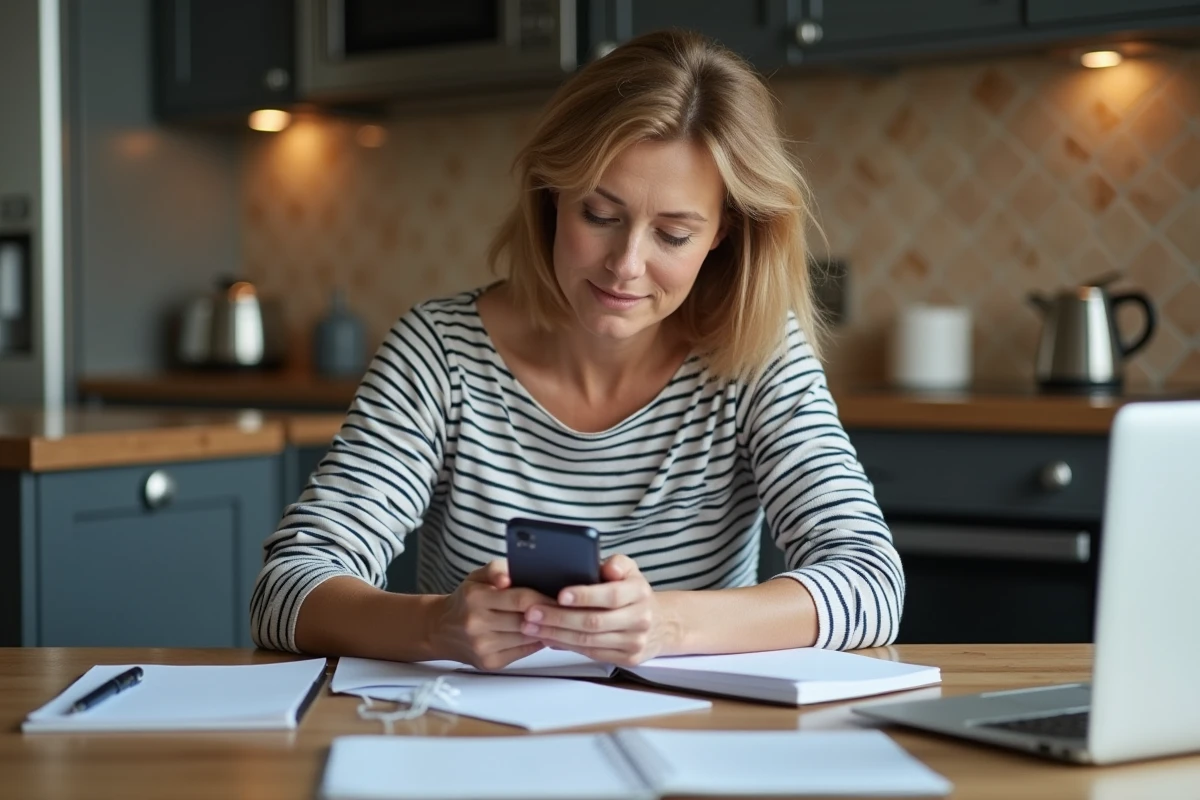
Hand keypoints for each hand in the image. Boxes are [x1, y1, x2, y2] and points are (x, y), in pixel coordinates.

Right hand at [430, 559, 553, 669]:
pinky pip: (523, 652)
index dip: (544, 598)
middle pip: (525, 620)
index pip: (519, 598)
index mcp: (475, 598)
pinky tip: (542, 633)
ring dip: (546, 630)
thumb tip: (508, 577)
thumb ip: (496, 569)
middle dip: (549, 615)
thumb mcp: (477, 576)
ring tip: (558, 621)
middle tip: (567, 609)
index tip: (562, 596)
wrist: (441, 629)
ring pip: (527, 638)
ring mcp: (482, 646)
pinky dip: (536, 643)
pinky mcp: (489, 662)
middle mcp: (476, 624)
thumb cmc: (466, 599)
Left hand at [521, 554, 677, 665]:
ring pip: (589, 641)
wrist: (660, 623)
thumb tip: (608, 568)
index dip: (584, 596)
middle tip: (532, 612)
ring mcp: (634, 642)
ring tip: (532, 625)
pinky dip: (566, 645)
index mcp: (639, 592)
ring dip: (556, 634)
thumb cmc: (634, 593)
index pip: (610, 595)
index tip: (560, 594)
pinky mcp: (626, 658)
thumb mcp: (630, 570)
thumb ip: (617, 564)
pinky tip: (548, 637)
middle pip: (594, 622)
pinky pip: (591, 653)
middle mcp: (640, 619)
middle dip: (559, 617)